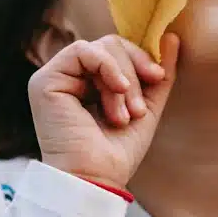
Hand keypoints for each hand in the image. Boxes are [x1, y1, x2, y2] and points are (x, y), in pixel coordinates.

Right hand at [27, 34, 179, 189]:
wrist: (96, 179)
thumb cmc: (117, 153)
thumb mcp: (147, 107)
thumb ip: (158, 74)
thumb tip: (172, 37)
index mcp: (89, 82)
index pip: (118, 50)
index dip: (141, 58)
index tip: (158, 78)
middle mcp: (70, 77)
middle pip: (111, 45)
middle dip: (133, 74)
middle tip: (138, 110)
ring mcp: (56, 77)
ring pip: (101, 47)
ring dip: (122, 81)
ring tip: (124, 115)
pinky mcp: (45, 80)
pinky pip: (83, 50)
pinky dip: (107, 66)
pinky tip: (116, 90)